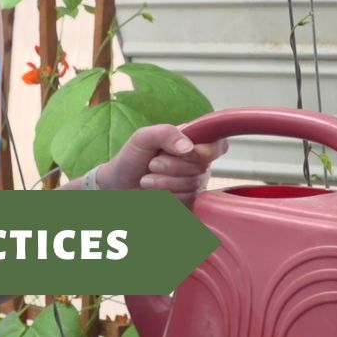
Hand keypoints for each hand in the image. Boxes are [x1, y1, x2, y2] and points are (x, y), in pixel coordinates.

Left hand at [99, 124, 228, 207]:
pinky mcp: (188, 204)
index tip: (188, 152)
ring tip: (147, 179)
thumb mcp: (143, 137)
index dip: (207, 151)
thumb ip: (166, 133)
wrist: (118, 186)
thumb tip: (189, 147)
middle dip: (171, 166)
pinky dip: (166, 197)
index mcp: (192, 142)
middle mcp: (197, 163)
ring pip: (192, 185)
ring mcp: (194, 185)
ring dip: (164, 183)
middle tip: (152, 164)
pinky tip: (154, 193)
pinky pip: (186, 202)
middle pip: (201, 166)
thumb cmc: (131, 158)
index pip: (218, 145)